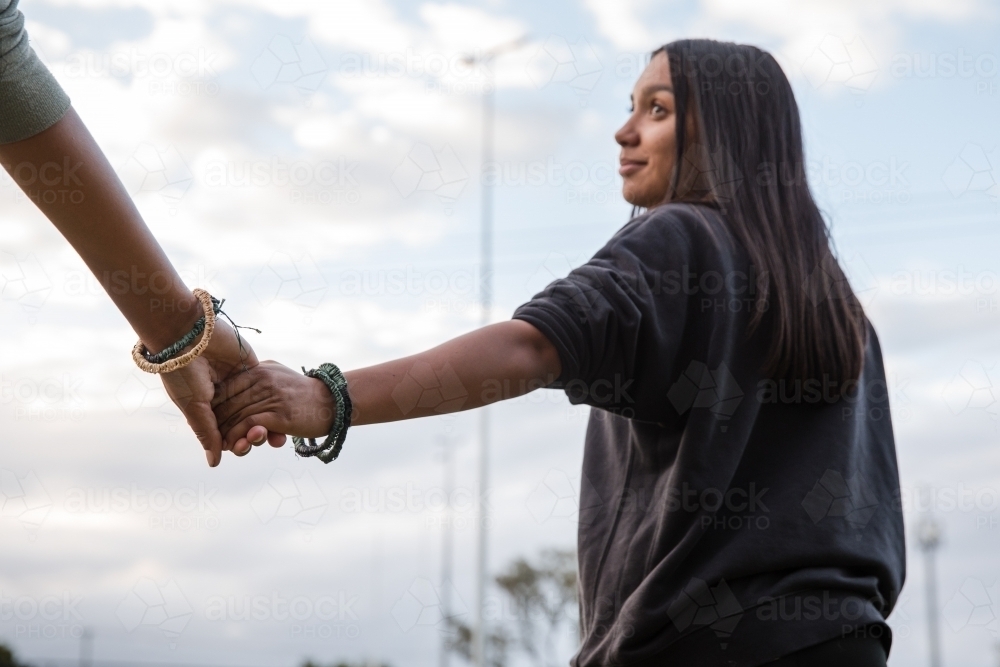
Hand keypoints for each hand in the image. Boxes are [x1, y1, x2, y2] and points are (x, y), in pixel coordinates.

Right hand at [159, 320, 269, 466]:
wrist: (188, 333)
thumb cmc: (183, 371)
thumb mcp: (194, 405)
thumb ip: (208, 433)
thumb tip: (215, 463)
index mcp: (204, 408)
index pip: (223, 433)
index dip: (233, 443)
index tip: (240, 448)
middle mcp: (222, 399)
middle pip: (243, 425)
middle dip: (251, 436)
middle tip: (255, 439)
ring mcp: (238, 384)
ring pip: (257, 411)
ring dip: (265, 425)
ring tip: (270, 434)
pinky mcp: (252, 370)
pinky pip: (265, 392)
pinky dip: (274, 406)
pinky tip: (282, 419)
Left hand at [211, 360, 336, 455]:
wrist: (333, 402)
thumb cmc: (303, 393)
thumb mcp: (277, 376)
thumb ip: (256, 378)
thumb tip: (231, 389)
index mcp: (258, 369)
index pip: (225, 386)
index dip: (214, 406)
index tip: (210, 421)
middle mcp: (262, 379)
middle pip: (227, 402)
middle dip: (217, 423)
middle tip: (214, 438)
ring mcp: (271, 396)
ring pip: (236, 415)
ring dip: (227, 434)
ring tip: (225, 445)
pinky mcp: (279, 414)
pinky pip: (249, 425)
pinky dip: (238, 437)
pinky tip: (236, 446)